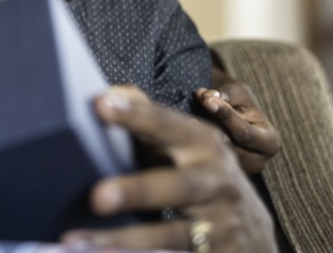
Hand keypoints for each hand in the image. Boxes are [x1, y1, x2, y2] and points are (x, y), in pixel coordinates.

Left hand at [63, 86, 275, 252]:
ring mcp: (219, 226)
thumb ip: (150, 120)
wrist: (254, 236)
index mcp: (204, 144)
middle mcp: (215, 183)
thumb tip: (106, 94)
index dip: (137, 115)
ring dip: (126, 241)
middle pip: (177, 187)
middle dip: (138, 191)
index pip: (168, 125)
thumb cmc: (204, 177)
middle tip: (97, 197)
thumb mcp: (189, 145)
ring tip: (78, 242)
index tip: (101, 104)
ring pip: (172, 235)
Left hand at [195, 66, 281, 174]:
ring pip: (215, 154)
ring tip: (188, 120)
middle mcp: (257, 161)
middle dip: (209, 126)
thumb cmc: (237, 100)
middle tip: (191, 112)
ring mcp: (240, 171)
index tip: (206, 100)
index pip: (244, 132)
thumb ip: (223, 95)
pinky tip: (187, 133)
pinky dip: (197, 146)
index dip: (225, 115)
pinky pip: (207, 161)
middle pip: (228, 146)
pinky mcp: (222, 174)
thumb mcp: (236, 92)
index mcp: (269, 142)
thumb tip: (206, 98)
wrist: (231, 112)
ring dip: (200, 136)